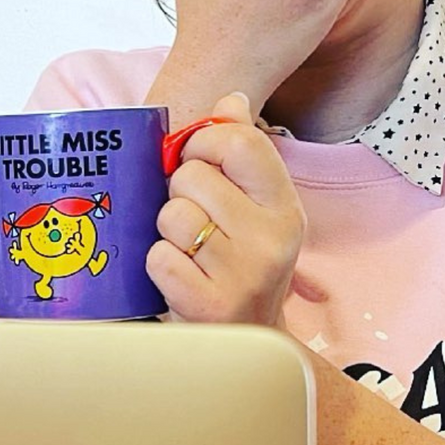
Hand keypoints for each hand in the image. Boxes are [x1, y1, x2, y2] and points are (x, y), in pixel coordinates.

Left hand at [146, 92, 305, 326]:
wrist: (247, 345)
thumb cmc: (241, 263)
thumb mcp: (255, 208)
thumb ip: (242, 150)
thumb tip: (232, 99)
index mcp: (285, 206)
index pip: (239, 141)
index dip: (202, 143)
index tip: (197, 161)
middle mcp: (273, 238)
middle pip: (192, 175)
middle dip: (180, 193)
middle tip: (195, 218)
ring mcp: (245, 275)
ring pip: (172, 215)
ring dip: (168, 231)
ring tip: (189, 250)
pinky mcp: (210, 307)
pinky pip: (159, 257)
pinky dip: (159, 265)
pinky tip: (181, 276)